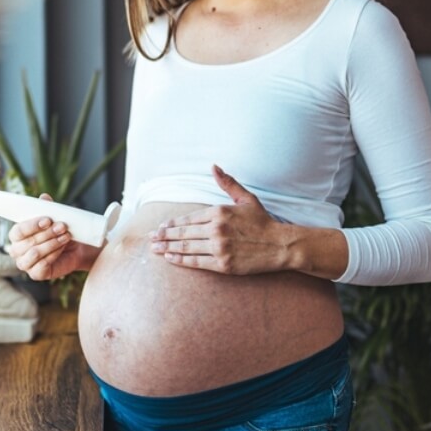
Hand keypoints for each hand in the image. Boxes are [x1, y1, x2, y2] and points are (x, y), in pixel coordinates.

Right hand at [5, 194, 92, 280]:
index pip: (18, 231)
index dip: (32, 225)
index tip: (48, 219)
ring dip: (51, 243)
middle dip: (46, 233)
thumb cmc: (61, 231)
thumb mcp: (55, 217)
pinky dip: (54, 254)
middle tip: (62, 226)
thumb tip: (43, 197)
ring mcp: (25, 264)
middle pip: (27, 242)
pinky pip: (42, 265)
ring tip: (66, 235)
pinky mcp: (36, 274)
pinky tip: (62, 246)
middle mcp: (16, 250)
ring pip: (34, 253)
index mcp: (16, 235)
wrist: (77, 247)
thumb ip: (47, 207)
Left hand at [150, 165, 286, 274]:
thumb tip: (214, 166)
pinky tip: (170, 259)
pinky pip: (197, 262)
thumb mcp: (246, 198)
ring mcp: (219, 248)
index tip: (160, 226)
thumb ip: (228, 183)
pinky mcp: (223, 264)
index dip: (172, 224)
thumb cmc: (262, 221)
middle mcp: (216, 229)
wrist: (280, 245)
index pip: (188, 218)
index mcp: (219, 212)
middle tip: (150, 238)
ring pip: (187, 247)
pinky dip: (181, 260)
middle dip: (164, 236)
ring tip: (155, 249)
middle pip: (183, 233)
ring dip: (168, 248)